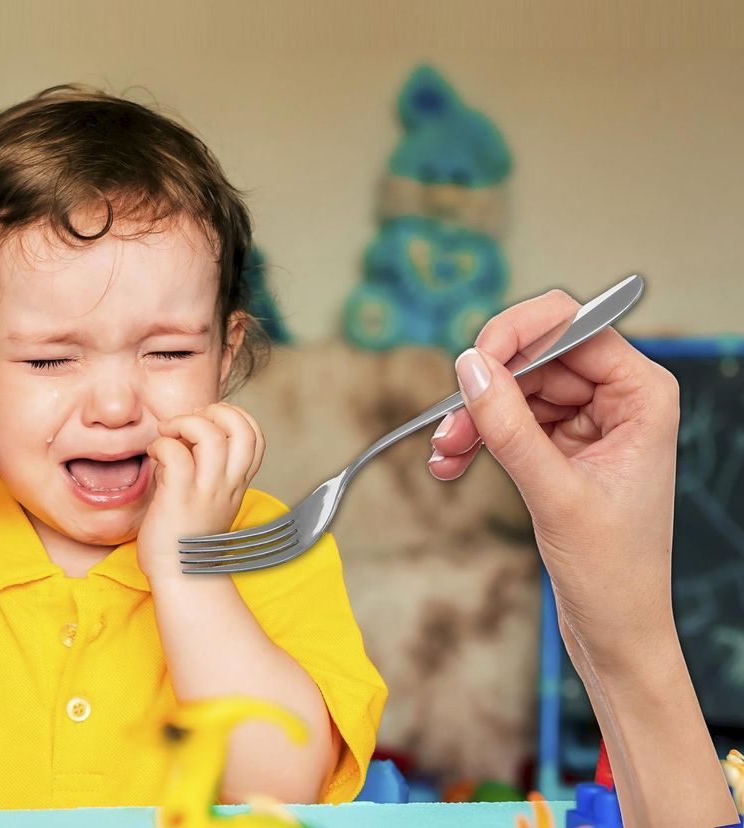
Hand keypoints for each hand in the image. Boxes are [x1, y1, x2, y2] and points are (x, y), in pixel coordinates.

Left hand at [139, 402, 264, 582]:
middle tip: (186, 422)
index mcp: (237, 482)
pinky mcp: (179, 498)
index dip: (233, 415)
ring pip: (209, 434)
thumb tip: (180, 439)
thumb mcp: (210, 499)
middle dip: (214, 410)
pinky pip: (175, 454)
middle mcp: (227, 483)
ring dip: (184, 422)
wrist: (181, 578)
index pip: (255, 433)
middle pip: (241, 426)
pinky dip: (162, 445)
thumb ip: (204, 469)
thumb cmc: (187, 538)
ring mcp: (205, 491)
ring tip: (167, 434)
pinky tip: (153, 454)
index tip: (206, 422)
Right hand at [428, 289, 680, 665]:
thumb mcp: (556, 493)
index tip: (470, 363)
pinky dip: (476, 438)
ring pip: (513, 388)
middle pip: (536, 356)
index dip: (516, 335)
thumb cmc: (613, 570)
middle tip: (449, 426)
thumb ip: (510, 426)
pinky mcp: (560, 445)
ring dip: (473, 418)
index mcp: (642, 395)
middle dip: (486, 387)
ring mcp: (587, 421)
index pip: (573, 326)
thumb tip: (470, 367)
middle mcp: (617, 398)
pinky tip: (451, 463)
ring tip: (446, 454)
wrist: (614, 628)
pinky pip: (507, 420)